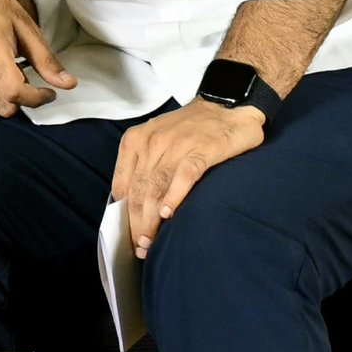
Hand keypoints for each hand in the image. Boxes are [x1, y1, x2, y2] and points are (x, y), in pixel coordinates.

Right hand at [0, 0, 78, 120]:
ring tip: (3, 83)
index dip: (37, 98)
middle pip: (3, 107)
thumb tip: (69, 84)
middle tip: (23, 81)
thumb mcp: (25, 27)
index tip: (47, 92)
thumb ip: (46, 59)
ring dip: (0, 106)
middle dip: (21, 101)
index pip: (15, 92)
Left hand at [112, 99, 264, 257]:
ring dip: (152, 219)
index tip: (128, 238)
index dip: (124, 216)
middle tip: (141, 248)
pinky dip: (176, 195)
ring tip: (152, 241)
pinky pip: (184, 176)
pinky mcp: (202, 150)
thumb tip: (135, 207)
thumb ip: (144, 167)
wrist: (227, 103)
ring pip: (156, 188)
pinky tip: (171, 214)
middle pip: (139, 191)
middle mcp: (152, 142)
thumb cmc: (191, 128)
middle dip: (137, 224)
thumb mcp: (156, 140)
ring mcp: (177, 145)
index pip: (123, 185)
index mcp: (136, 141)